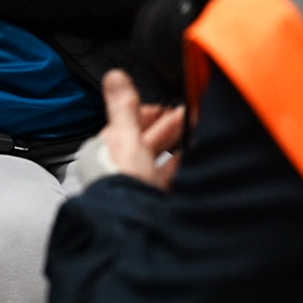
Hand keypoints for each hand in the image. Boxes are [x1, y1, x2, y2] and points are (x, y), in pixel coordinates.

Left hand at [99, 69, 186, 189]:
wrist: (133, 225)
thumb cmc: (122, 184)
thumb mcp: (125, 138)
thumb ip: (123, 107)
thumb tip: (114, 76)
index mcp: (106, 149)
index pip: (127, 124)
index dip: (149, 112)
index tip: (168, 106)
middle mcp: (119, 167)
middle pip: (146, 140)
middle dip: (168, 126)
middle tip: (189, 114)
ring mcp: (136, 183)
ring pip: (159, 158)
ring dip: (177, 144)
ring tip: (197, 132)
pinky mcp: (152, 198)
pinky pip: (169, 177)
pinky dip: (182, 165)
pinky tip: (195, 160)